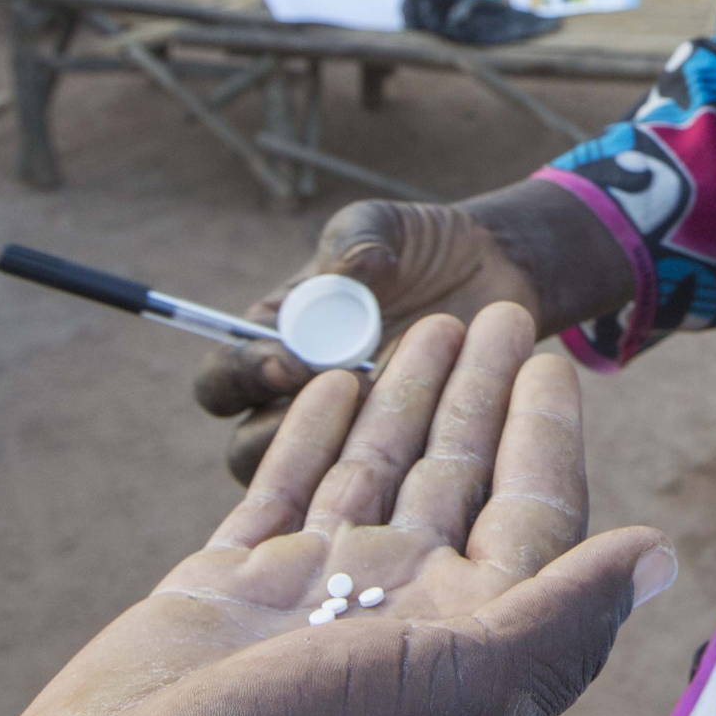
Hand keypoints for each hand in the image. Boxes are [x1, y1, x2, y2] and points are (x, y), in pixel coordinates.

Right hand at [0, 303, 675, 715]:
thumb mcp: (463, 699)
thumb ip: (562, 619)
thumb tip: (662, 554)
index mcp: (472, 652)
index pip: (535, 521)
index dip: (550, 437)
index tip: (562, 357)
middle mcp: (400, 624)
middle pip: (461, 485)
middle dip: (485, 399)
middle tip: (502, 308)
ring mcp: (311, 606)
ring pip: (375, 477)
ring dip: (406, 401)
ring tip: (428, 325)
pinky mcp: (228, 594)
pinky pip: (286, 494)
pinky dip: (313, 435)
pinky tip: (332, 381)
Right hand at [197, 182, 632, 481]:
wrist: (493, 273)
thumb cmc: (419, 248)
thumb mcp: (385, 228)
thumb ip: (359, 240)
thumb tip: (353, 270)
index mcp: (269, 344)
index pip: (223, 380)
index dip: (243, 377)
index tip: (288, 362)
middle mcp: (295, 403)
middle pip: (248, 449)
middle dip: (279, 434)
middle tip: (337, 411)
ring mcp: (349, 439)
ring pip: (314, 483)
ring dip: (343, 455)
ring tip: (393, 420)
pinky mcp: (402, 463)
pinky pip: (388, 487)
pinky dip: (404, 467)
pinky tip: (438, 440)